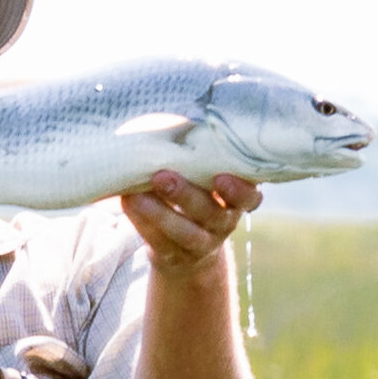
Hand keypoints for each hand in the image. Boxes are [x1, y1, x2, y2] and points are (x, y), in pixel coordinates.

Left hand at [118, 167, 259, 280]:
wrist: (188, 252)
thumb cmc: (197, 198)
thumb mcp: (206, 181)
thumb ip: (198, 160)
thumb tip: (165, 123)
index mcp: (235, 202)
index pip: (249, 198)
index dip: (239, 191)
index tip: (221, 178)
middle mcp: (222, 225)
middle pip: (210, 214)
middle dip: (187, 195)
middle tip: (163, 176)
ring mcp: (200, 245)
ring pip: (184, 233)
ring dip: (160, 212)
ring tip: (137, 194)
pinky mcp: (174, 256)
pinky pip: (158, 241)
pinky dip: (142, 221)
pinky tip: (129, 202)